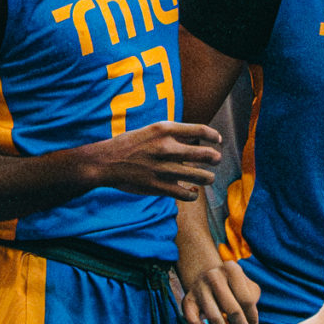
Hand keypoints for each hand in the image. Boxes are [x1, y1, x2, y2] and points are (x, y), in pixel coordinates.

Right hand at [84, 120, 222, 200]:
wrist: (106, 161)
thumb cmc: (130, 143)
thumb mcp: (151, 130)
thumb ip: (173, 134)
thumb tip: (196, 140)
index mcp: (165, 129)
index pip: (200, 131)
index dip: (213, 136)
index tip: (218, 140)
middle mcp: (167, 147)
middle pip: (203, 154)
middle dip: (214, 158)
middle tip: (217, 160)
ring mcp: (163, 168)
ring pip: (198, 176)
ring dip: (207, 178)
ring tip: (209, 178)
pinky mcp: (158, 186)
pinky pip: (184, 192)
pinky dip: (192, 193)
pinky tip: (193, 192)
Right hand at [181, 257, 261, 323]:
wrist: (206, 275)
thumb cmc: (232, 284)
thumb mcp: (246, 284)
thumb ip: (252, 299)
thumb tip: (250, 322)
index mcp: (231, 269)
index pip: (246, 299)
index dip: (252, 315)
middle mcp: (214, 276)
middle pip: (231, 309)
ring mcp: (199, 288)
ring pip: (214, 318)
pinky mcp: (187, 301)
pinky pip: (194, 322)